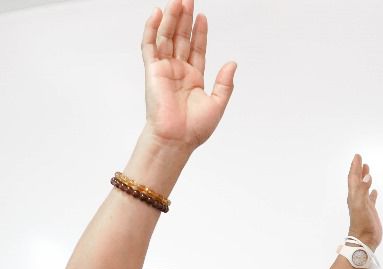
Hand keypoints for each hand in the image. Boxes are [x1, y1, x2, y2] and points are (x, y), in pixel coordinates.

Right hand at [140, 0, 236, 150]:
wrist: (176, 139)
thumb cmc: (194, 129)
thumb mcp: (217, 104)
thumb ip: (225, 83)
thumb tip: (232, 64)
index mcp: (193, 78)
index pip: (196, 49)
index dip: (200, 32)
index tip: (203, 16)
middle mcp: (178, 71)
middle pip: (181, 38)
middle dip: (185, 18)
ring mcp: (164, 69)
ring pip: (167, 37)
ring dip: (171, 18)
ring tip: (177, 0)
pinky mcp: (152, 70)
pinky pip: (149, 45)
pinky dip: (152, 29)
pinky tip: (157, 14)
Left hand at [347, 154, 381, 249]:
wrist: (364, 239)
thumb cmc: (362, 223)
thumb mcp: (360, 204)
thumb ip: (362, 190)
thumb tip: (366, 176)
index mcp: (354, 195)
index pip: (353, 178)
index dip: (355, 167)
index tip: (357, 156)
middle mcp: (357, 198)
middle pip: (357, 181)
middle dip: (358, 170)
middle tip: (361, 160)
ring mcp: (364, 204)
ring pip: (363, 188)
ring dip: (365, 179)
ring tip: (367, 170)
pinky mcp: (370, 211)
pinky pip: (371, 199)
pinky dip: (372, 192)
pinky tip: (374, 190)